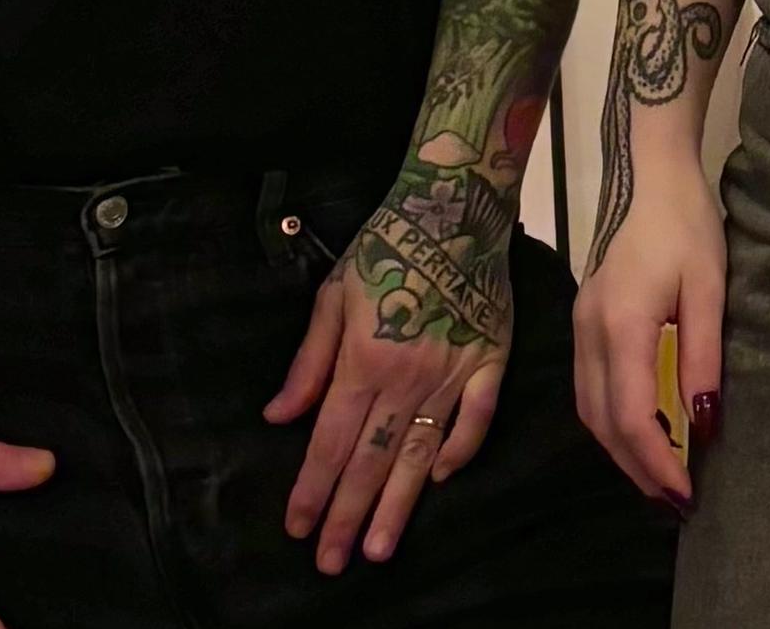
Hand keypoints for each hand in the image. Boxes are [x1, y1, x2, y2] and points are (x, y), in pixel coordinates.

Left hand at [264, 179, 514, 571]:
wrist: (454, 206)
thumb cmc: (386, 245)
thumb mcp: (334, 295)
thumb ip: (309, 362)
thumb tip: (279, 417)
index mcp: (363, 360)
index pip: (330, 442)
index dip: (312, 489)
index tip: (296, 528)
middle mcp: (407, 377)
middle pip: (371, 460)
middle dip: (347, 516)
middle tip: (331, 563)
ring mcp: (453, 374)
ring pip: (419, 454)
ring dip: (396, 505)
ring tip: (379, 549)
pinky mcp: (490, 363)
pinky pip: (476, 420)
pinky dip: (458, 452)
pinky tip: (438, 482)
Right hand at [571, 153, 716, 512]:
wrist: (651, 176)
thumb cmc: (687, 227)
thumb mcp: (709, 289)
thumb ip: (703, 357)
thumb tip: (704, 424)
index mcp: (621, 325)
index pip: (632, 415)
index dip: (657, 462)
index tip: (687, 493)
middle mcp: (589, 332)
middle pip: (603, 422)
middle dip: (637, 468)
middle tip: (675, 500)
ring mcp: (579, 326)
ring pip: (588, 409)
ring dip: (619, 450)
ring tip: (658, 476)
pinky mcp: (582, 321)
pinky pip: (587, 389)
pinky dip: (610, 422)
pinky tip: (639, 431)